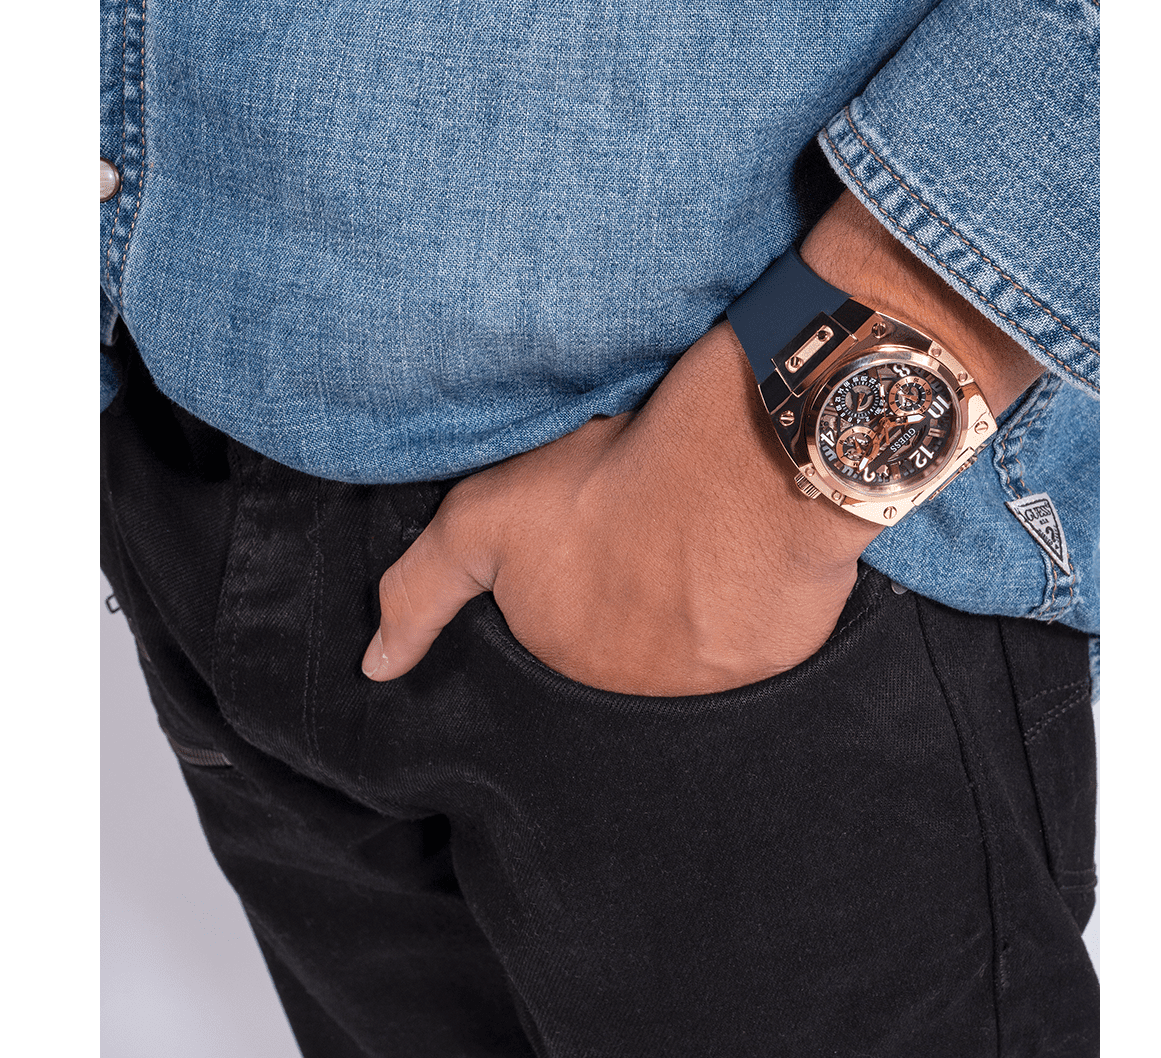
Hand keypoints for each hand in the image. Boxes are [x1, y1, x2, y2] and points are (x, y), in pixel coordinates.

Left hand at [361, 191, 1043, 695]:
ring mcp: (706, 693)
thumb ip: (422, 593)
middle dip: (631, 614)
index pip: (560, 654)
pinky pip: (754, 652)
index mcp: (563, 665)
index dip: (576, 597)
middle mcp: (630, 700)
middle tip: (648, 546)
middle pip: (623, 662)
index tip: (597, 556)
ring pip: (689, 660)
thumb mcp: (484, 520)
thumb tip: (375, 667)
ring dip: (692, 615)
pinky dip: (748, 615)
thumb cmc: (608, 484)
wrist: (738, 469)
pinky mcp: (775, 670)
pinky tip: (746, 563)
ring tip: (698, 548)